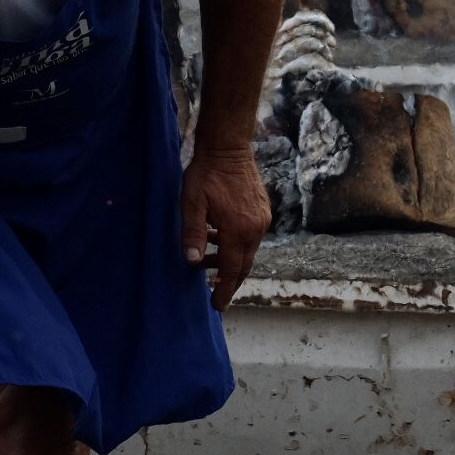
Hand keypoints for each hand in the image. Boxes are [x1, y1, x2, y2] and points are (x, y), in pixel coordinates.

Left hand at [181, 146, 270, 309]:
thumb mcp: (191, 204)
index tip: (217, 306)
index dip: (224, 290)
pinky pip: (251, 237)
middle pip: (244, 265)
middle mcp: (255, 228)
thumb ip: (193, 234)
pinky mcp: (263, 211)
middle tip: (216, 294)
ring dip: (230, 261)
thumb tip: (191, 261)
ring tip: (208, 262)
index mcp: (238, 230)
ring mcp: (262, 219)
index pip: (232, 270)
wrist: (228, 148)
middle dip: (230, 282)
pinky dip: (236, 245)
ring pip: (248, 251)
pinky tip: (219, 239)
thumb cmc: (206, 174)